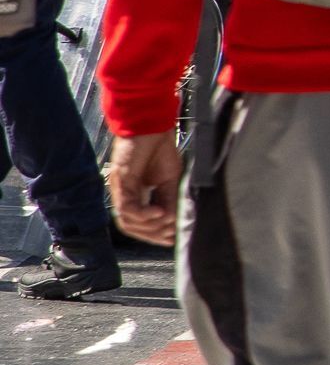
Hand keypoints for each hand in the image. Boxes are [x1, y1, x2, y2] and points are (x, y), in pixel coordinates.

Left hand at [110, 130, 182, 244]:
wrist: (151, 124)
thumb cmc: (159, 147)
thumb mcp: (170, 179)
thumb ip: (169, 200)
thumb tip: (173, 220)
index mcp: (135, 194)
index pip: (138, 224)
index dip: (154, 234)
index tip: (172, 239)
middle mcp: (124, 195)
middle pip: (131, 227)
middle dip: (153, 235)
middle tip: (171, 234)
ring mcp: (120, 189)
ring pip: (128, 222)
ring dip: (150, 226)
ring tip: (168, 221)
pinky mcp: (121, 181)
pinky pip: (129, 208)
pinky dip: (145, 214)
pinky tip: (160, 211)